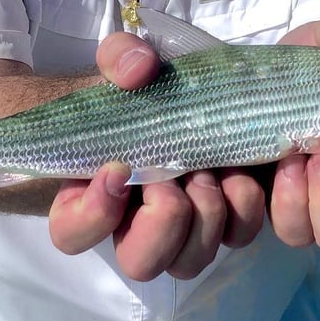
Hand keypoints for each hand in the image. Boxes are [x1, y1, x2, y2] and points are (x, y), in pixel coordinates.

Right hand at [48, 32, 264, 281]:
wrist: (198, 90)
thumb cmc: (147, 87)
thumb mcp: (127, 62)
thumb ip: (121, 57)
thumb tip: (137, 69)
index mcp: (96, 193)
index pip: (72, 233)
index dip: (92, 214)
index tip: (117, 169)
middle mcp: (137, 223)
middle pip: (141, 263)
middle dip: (164, 224)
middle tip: (177, 178)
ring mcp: (185, 229)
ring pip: (191, 261)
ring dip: (207, 217)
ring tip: (213, 171)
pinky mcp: (228, 219)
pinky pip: (239, 236)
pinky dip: (247, 206)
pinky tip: (246, 168)